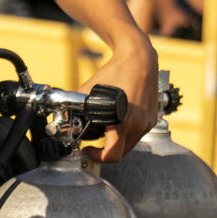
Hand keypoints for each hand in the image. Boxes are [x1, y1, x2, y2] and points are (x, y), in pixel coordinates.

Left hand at [86, 36, 160, 163]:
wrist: (139, 60)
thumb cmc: (115, 72)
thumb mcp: (88, 90)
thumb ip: (76, 107)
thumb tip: (64, 120)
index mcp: (124, 121)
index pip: (112, 154)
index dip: (96, 157)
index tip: (87, 150)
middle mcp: (139, 124)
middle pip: (121, 152)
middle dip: (105, 152)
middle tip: (93, 145)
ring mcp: (148, 123)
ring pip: (130, 144)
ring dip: (117, 143)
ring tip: (105, 132)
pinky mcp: (152, 119)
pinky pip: (137, 134)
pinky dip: (126, 134)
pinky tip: (117, 124)